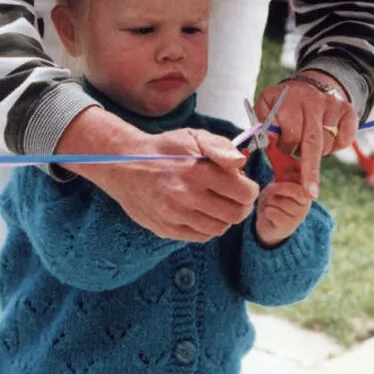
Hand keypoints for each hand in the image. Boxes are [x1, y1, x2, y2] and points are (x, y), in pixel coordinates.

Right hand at [58, 108, 257, 242]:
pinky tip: (202, 213)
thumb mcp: (192, 137)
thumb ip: (220, 147)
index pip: (243, 192)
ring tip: (217, 203)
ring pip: (219, 228)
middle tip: (236, 197)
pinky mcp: (166, 229)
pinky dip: (207, 227)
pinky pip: (200, 236)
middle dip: (242, 206)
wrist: (124, 165)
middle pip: (235, 214)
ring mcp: (175, 216)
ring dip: (225, 217)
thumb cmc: (162, 150)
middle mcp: (186, 196)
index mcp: (196, 171)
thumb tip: (240, 162)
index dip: (249, 189)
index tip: (244, 185)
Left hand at [255, 71, 356, 194]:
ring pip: (326, 143)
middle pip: (312, 142)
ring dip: (317, 152)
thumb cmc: (282, 105)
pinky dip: (338, 145)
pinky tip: (327, 138)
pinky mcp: (347, 110)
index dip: (285, 147)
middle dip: (310, 171)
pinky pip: (345, 138)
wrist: (307, 86)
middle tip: (310, 193)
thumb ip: (263, 125)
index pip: (290, 133)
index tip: (281, 152)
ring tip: (307, 141)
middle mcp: (311, 100)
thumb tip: (267, 140)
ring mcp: (331, 104)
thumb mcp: (266, 108)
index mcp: (288, 99)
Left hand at [255, 177, 312, 245]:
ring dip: (270, 200)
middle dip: (280, 187)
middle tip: (271, 189)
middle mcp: (306, 203)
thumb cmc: (273, 198)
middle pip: (298, 192)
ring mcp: (299, 216)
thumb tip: (287, 165)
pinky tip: (269, 213)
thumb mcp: (278, 182)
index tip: (282, 176)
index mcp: (306, 189)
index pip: (306, 179)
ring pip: (282, 202)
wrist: (267, 222)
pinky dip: (267, 211)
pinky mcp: (289, 226)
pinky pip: (274, 213)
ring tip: (270, 203)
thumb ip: (284, 175)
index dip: (292, 176)